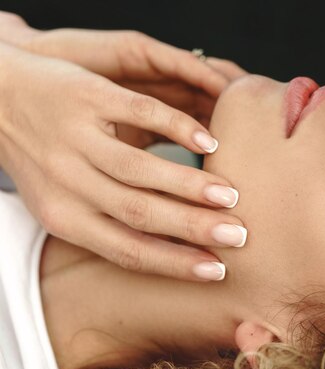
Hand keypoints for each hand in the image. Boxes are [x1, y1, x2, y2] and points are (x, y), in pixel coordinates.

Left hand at [0, 43, 244, 280]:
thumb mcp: (60, 200)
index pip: (126, 250)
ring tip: (230, 195)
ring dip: (191, 185)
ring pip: (141, 170)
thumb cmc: (41, 157)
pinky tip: (209, 140)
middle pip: (139, 214)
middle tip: (237, 235)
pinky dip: (179, 128)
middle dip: (194, 229)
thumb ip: (105, 224)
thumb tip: (171, 252)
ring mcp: (76, 137)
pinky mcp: (87, 96)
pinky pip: (139, 113)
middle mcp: (67, 181)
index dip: (175, 264)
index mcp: (64, 216)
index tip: (217, 271)